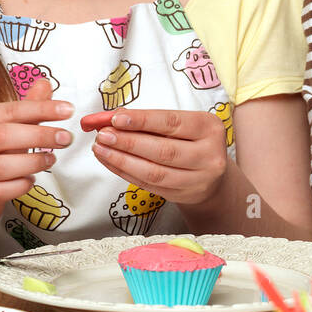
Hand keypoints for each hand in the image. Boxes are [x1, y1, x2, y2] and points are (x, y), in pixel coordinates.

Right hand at [0, 77, 73, 233]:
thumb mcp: (5, 129)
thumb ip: (25, 109)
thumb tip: (44, 83)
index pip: (9, 110)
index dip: (40, 109)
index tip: (68, 110)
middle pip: (2, 136)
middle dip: (39, 135)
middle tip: (66, 138)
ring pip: (0, 166)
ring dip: (32, 162)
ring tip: (51, 159)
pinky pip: (1, 190)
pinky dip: (21, 184)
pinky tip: (31, 179)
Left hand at [88, 108, 228, 207]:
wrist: (211, 174)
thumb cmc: (191, 140)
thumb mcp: (180, 123)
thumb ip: (149, 119)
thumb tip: (113, 117)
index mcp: (209, 127)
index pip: (171, 123)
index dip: (142, 121)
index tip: (115, 119)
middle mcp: (209, 154)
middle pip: (163, 150)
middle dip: (128, 142)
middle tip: (103, 135)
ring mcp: (198, 179)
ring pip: (154, 172)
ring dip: (122, 160)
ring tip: (101, 149)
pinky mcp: (183, 195)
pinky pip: (149, 185)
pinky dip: (126, 173)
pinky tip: (111, 162)